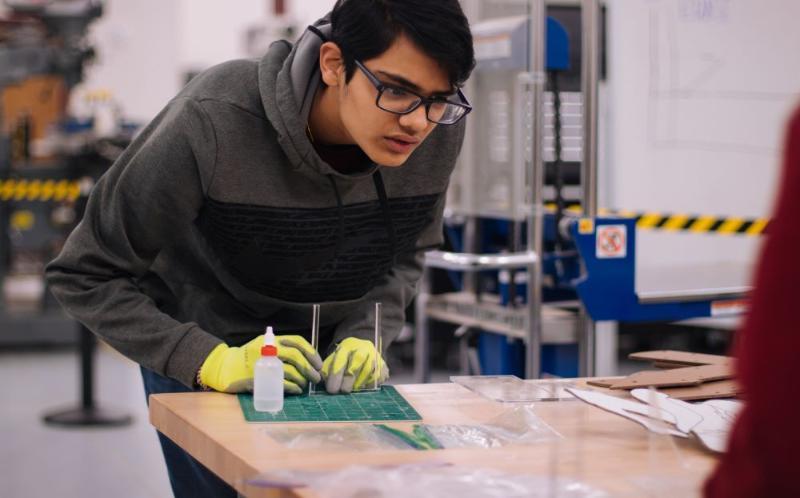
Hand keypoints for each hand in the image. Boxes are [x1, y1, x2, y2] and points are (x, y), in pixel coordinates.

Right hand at [199, 334, 321, 393]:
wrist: (224, 367)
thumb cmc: (247, 358)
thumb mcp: (264, 346)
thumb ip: (282, 349)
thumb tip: (307, 360)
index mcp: (271, 340)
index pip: (297, 342)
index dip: (311, 352)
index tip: (318, 364)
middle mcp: (268, 349)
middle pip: (296, 356)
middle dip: (309, 368)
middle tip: (316, 377)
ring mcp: (262, 364)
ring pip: (290, 371)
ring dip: (302, 379)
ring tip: (305, 385)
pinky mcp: (258, 379)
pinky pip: (281, 384)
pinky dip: (292, 387)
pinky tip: (296, 390)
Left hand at [321, 337, 388, 393]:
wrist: (362, 349)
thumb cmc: (344, 359)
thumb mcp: (333, 360)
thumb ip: (326, 371)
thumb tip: (321, 383)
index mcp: (347, 346)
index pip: (341, 360)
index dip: (336, 376)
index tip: (331, 390)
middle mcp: (362, 348)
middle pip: (356, 363)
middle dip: (348, 380)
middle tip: (343, 392)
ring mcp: (375, 356)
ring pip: (368, 370)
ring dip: (359, 383)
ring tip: (352, 390)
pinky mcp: (383, 365)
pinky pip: (378, 377)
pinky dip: (369, 385)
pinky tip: (362, 387)